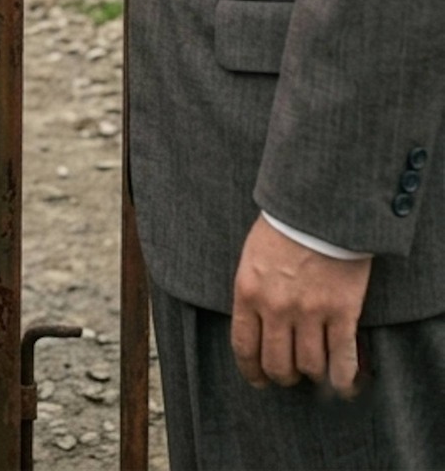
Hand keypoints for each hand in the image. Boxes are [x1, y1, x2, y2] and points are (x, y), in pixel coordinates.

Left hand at [231, 216, 372, 395]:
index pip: (244, 346)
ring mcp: (310, 311)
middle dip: (285, 375)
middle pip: (277, 365)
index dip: (252, 371)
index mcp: (247, 291)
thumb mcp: (253, 256)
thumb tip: (257, 326)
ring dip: (315, 374)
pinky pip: (342, 361)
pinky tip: (345, 383)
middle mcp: (276, 307)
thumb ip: (253, 291)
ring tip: (319, 368)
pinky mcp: (342, 312)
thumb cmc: (285, 226)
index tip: (260, 379)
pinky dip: (344, 379)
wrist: (320, 206)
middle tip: (292, 372)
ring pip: (310, 367)